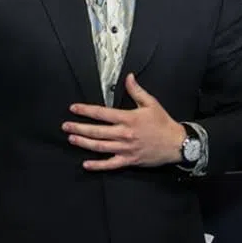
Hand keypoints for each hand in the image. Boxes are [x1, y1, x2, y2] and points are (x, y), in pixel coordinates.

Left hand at [63, 73, 185, 170]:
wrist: (176, 143)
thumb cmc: (163, 123)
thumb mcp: (151, 103)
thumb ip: (136, 90)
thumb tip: (128, 77)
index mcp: (128, 118)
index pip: (102, 113)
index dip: (86, 110)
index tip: (73, 108)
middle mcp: (124, 134)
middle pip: (97, 131)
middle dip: (79, 127)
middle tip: (65, 126)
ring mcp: (125, 149)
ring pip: (100, 147)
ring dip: (84, 143)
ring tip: (72, 138)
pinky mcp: (129, 160)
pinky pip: (110, 164)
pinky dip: (98, 165)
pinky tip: (86, 164)